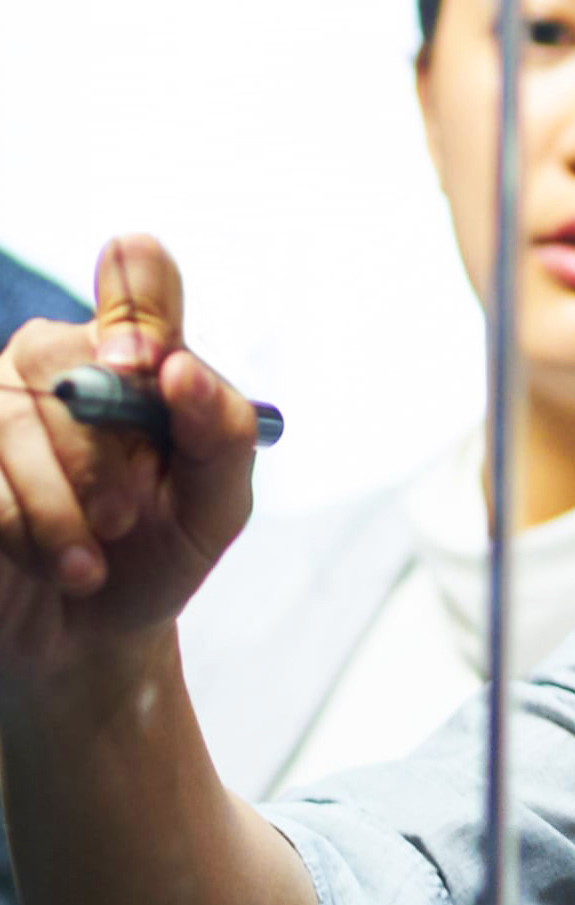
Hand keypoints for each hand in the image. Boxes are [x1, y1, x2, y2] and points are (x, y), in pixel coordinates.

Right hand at [0, 237, 257, 684]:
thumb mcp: (217, 506)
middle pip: (68, 360)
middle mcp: (61, 357)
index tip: (146, 366)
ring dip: (62, 510)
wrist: (94, 633)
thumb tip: (179, 370)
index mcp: (138, 350)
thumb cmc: (161, 551)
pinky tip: (56, 564)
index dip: (137, 306)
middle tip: (125, 518)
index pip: (138, 271)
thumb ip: (222, 434)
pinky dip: (23, 531)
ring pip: (15, 421)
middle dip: (102, 455)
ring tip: (92, 565)